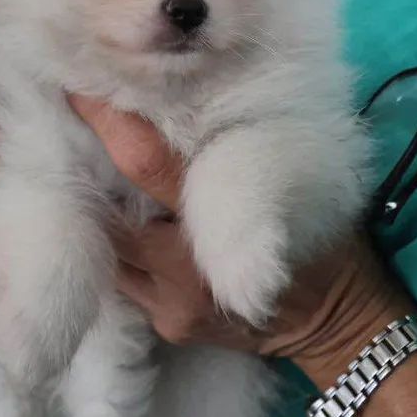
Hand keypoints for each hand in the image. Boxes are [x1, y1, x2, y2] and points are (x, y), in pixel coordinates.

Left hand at [70, 95, 412, 378]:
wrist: (338, 317)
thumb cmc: (317, 228)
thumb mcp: (287, 172)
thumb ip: (230, 145)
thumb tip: (167, 92)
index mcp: (225, 211)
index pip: (146, 160)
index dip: (108, 124)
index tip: (78, 88)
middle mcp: (189, 266)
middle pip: (117, 212)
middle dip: (96, 178)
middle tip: (77, 137)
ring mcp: (175, 302)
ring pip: (114, 249)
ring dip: (107, 218)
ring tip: (99, 184)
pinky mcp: (169, 327)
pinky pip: (127, 282)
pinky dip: (123, 254)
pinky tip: (127, 230)